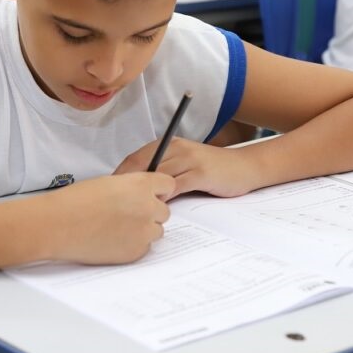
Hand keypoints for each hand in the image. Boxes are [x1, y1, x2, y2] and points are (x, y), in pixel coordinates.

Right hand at [45, 173, 173, 263]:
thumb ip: (132, 188)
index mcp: (141, 185)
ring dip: (143, 230)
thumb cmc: (76, 201)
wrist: (58, 225)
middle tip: (128, 215)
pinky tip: (112, 240)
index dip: (159, 191)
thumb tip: (143, 196)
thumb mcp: (109, 183)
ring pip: (156, 231)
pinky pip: (144, 248)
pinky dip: (132, 245)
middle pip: (164, 211)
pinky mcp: (136, 251)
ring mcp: (143, 231)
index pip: (168, 185)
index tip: (152, 195)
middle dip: (150, 213)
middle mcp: (147, 207)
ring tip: (117, 228)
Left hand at [114, 137, 255, 199]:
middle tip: (113, 202)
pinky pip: (176, 185)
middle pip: (142, 165)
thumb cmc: (213, 169)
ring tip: (130, 208)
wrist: (245, 167)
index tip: (107, 190)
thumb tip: (136, 186)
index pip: (136, 158)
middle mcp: (177, 148)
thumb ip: (164, 170)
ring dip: (142, 192)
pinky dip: (164, 197)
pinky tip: (157, 208)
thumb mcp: (186, 163)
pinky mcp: (201, 173)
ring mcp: (189, 160)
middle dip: (125, 184)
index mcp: (170, 144)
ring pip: (157, 175)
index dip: (120, 174)